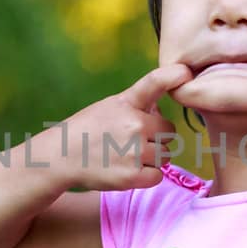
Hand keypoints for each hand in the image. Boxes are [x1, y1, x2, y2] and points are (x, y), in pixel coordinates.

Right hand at [56, 63, 193, 189]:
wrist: (61, 157)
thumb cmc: (88, 130)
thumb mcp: (110, 107)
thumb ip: (138, 105)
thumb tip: (162, 108)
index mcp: (127, 103)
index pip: (154, 83)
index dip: (173, 75)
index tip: (185, 72)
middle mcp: (133, 124)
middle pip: (168, 132)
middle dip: (158, 137)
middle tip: (134, 142)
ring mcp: (134, 151)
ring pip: (165, 155)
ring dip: (153, 158)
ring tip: (128, 156)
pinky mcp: (132, 176)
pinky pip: (157, 175)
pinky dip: (148, 175)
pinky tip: (130, 170)